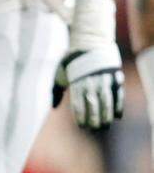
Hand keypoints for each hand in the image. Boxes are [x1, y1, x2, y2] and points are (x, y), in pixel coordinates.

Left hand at [52, 0, 124, 129]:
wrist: (88, 43)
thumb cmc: (71, 61)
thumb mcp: (60, 73)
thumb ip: (55, 90)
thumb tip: (53, 107)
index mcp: (76, 81)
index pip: (79, 104)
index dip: (81, 116)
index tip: (81, 126)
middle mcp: (90, 81)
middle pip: (94, 105)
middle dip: (94, 119)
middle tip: (94, 129)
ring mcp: (104, 79)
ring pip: (107, 101)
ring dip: (107, 116)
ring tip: (105, 126)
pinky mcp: (114, 76)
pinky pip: (118, 94)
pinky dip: (119, 106)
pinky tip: (117, 117)